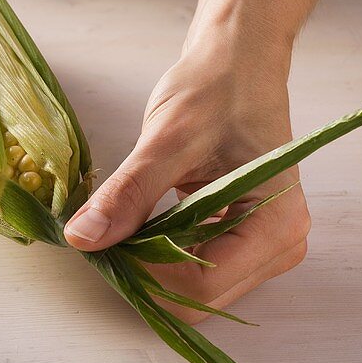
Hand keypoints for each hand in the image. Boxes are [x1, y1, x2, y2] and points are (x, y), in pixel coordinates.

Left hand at [64, 31, 308, 322]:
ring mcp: (261, 247)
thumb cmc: (214, 91)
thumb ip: (128, 193)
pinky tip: (140, 221)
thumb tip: (83, 238)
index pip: (201, 286)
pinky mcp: (240, 239)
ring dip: (150, 265)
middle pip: (198, 298)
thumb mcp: (166, 140)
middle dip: (145, 273)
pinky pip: (193, 269)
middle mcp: (278, 246)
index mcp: (275, 225)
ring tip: (123, 219)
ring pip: (192, 291)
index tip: (105, 238)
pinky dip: (159, 253)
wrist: (234, 64)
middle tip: (107, 228)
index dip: (145, 271)